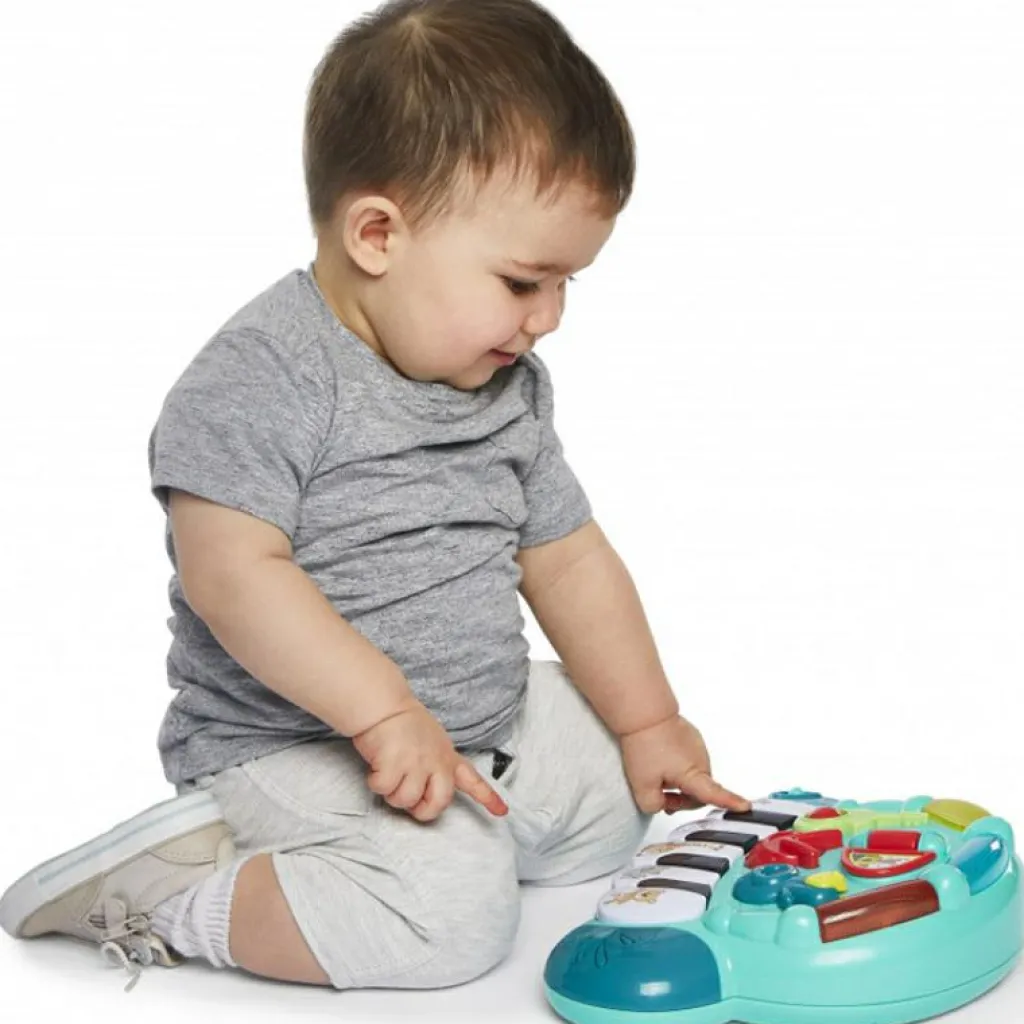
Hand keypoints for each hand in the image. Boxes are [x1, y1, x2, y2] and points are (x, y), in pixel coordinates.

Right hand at [352, 698, 507, 822]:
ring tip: (389, 771)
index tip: (502, 812)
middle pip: (437, 803)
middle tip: (407, 795)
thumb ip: (437, 765)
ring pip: (406, 800)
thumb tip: (425, 794)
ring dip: (392, 793)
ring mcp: (416, 763)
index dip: (487, 798)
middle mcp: (436, 761)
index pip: (472, 779)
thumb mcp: (433, 741)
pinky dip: (375, 782)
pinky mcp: (394, 763)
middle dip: (420, 809)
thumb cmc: (404, 724)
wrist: (385, 706)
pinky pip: (384, 789)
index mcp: (447, 757)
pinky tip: (377, 766)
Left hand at [619, 714, 749, 814]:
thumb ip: (654, 805)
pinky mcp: (690, 737)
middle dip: (681, 798)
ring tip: (654, 774)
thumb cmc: (645, 745)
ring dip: (677, 781)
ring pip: (692, 774)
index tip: (744, 807)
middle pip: (698, 790)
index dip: (730, 803)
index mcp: (693, 774)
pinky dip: (676, 765)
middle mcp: (701, 760)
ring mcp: (697, 747)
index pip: (715, 795)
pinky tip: (658, 760)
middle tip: (660, 797)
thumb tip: (661, 805)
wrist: (643, 714)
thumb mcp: (642, 786)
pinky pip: (687, 759)